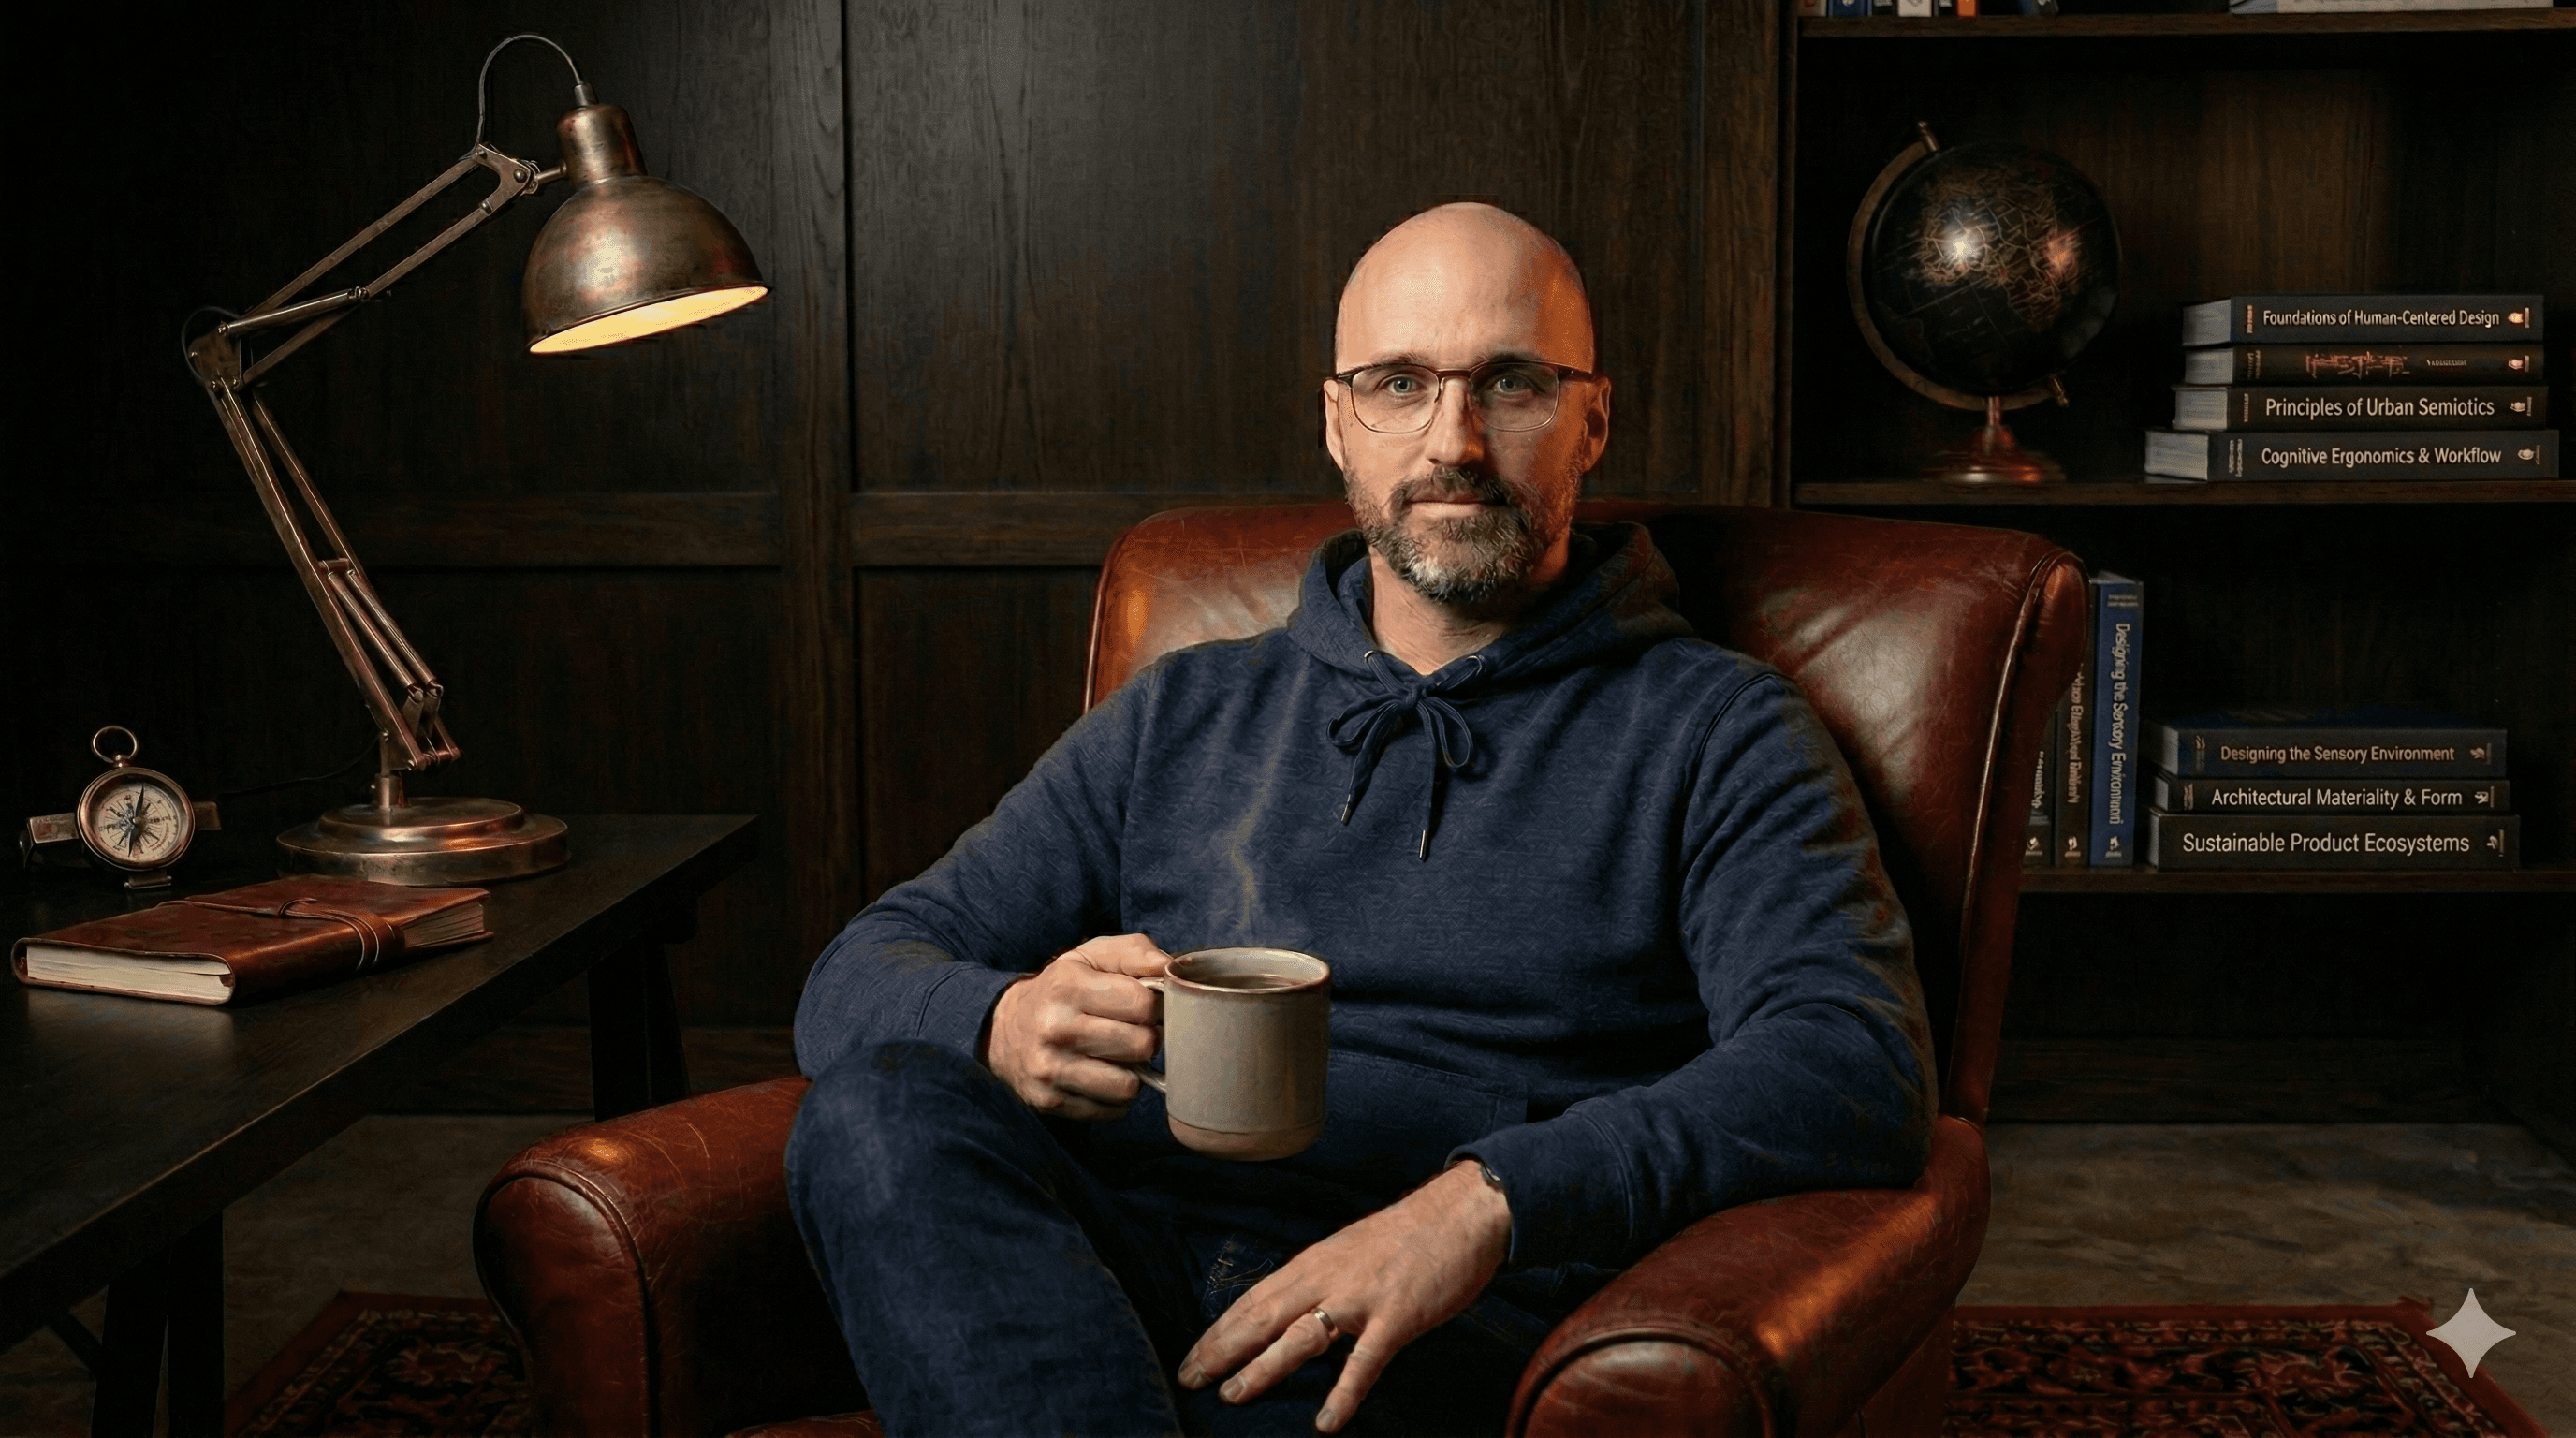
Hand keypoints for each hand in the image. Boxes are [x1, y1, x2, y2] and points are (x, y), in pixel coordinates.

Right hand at [981, 933, 1168, 1119]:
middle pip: (1142, 1045)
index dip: (1153, 1005)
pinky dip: (1115, 1096)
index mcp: (1067, 985)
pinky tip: (1101, 1076)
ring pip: (1129, 1085)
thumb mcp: (1090, 957)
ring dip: (1132, 1073)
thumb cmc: (1061, 990)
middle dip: (1146, 1039)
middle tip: (1132, 1033)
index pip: (1143, 1004)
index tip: (1142, 1006)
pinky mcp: (1049, 1102)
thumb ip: (1134, 952)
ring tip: (1118, 1057)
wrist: (1003, 1030)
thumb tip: (1168, 967)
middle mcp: (1055, 1028)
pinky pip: (1112, 1110)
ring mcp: (1049, 1069)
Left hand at [1177, 1160, 1510, 1432]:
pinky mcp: (1396, 1318)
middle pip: (1263, 1317)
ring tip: (1231, 1396)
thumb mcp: (1349, 1251)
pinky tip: (1325, 1421)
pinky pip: (1364, 1362)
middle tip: (1188, 1379)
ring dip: (1262, 1368)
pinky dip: (1343, 1392)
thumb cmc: (1407, 1236)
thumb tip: (1291, 1311)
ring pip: (1299, 1337)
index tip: (1190, 1357)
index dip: (1219, 1330)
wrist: (1460, 1213)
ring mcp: (1361, 1299)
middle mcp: (1327, 1279)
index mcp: (1314, 1263)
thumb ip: (1320, 1280)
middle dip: (1221, 1350)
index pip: (1254, 1299)